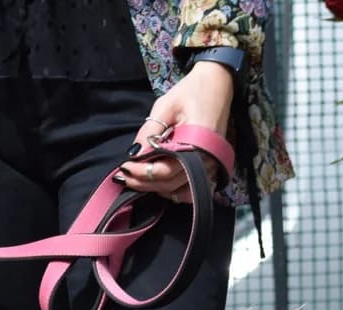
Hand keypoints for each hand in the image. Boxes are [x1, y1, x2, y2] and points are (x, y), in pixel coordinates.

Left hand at [118, 62, 234, 203]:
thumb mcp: (166, 106)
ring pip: (179, 192)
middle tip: (125, 176)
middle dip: (144, 182)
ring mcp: (210, 168)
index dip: (142, 172)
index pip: (164, 171)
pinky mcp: (210, 169)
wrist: (218, 84)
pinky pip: (190, 191)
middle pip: (170, 184)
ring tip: (138, 180)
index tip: (124, 166)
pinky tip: (159, 184)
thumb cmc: (191, 92)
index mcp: (196, 144)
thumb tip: (133, 154)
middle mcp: (206, 161)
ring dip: (157, 189)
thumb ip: (150, 131)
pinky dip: (174, 192)